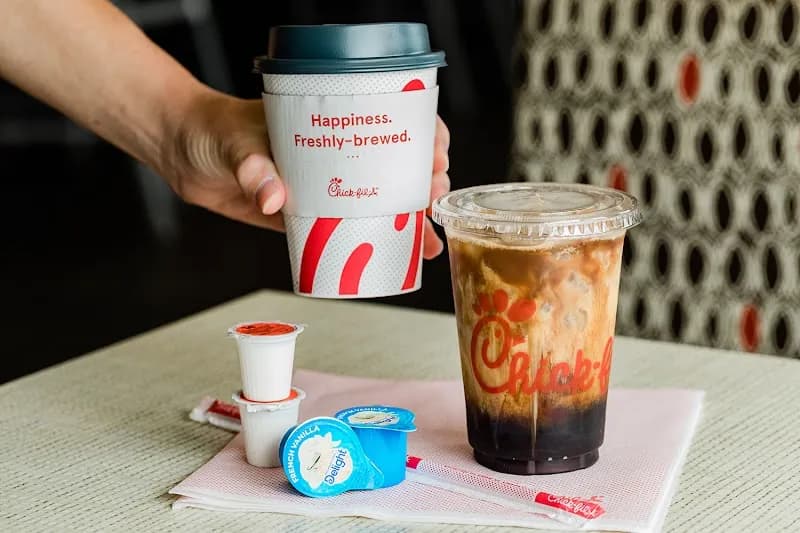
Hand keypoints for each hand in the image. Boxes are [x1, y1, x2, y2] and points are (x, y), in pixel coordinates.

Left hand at [164, 89, 450, 258]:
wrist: (184, 153)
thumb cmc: (212, 130)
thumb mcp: (235, 142)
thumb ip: (253, 166)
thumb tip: (272, 197)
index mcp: (329, 121)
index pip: (390, 120)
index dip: (422, 134)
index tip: (436, 152)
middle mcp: (336, 153)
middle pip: (396, 166)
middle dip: (425, 181)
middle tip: (432, 196)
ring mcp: (326, 184)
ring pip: (381, 201)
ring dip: (411, 220)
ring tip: (430, 241)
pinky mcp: (310, 214)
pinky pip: (350, 228)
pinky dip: (375, 244)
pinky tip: (398, 258)